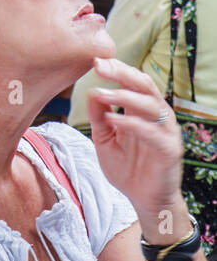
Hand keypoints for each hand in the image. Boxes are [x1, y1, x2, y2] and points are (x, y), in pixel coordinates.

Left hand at [86, 58, 183, 217]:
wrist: (143, 199)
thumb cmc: (126, 167)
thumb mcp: (104, 138)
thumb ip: (99, 116)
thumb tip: (91, 91)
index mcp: (142, 111)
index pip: (134, 83)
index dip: (118, 70)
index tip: (96, 61)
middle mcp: (157, 117)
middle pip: (146, 86)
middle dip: (123, 74)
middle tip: (101, 66)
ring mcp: (165, 132)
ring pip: (152, 106)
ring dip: (125, 97)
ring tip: (101, 93)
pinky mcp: (169, 150)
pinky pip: (153, 133)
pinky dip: (133, 124)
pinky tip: (114, 120)